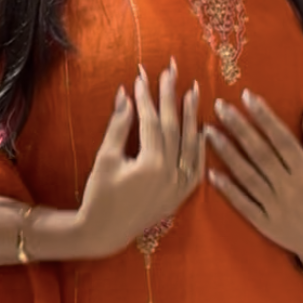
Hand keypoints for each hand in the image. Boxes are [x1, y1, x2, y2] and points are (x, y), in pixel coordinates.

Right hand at [65, 62, 203, 260]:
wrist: (104, 232)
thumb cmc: (100, 195)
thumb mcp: (106, 158)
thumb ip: (119, 125)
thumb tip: (125, 94)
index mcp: (152, 165)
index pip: (152, 122)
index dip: (146, 97)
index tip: (142, 75)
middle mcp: (172, 175)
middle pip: (175, 127)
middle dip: (171, 96)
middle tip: (172, 70)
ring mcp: (180, 186)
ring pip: (192, 145)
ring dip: (193, 116)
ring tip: (193, 91)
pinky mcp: (181, 195)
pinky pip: (197, 167)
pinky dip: (200, 147)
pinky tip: (203, 128)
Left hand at [206, 91, 302, 274]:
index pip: (281, 138)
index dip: (263, 116)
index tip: (246, 95)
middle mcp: (289, 186)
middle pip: (259, 152)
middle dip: (239, 127)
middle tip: (219, 106)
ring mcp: (274, 205)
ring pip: (247, 175)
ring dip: (226, 153)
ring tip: (208, 132)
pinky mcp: (263, 222)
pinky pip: (242, 203)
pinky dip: (227, 188)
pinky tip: (210, 172)